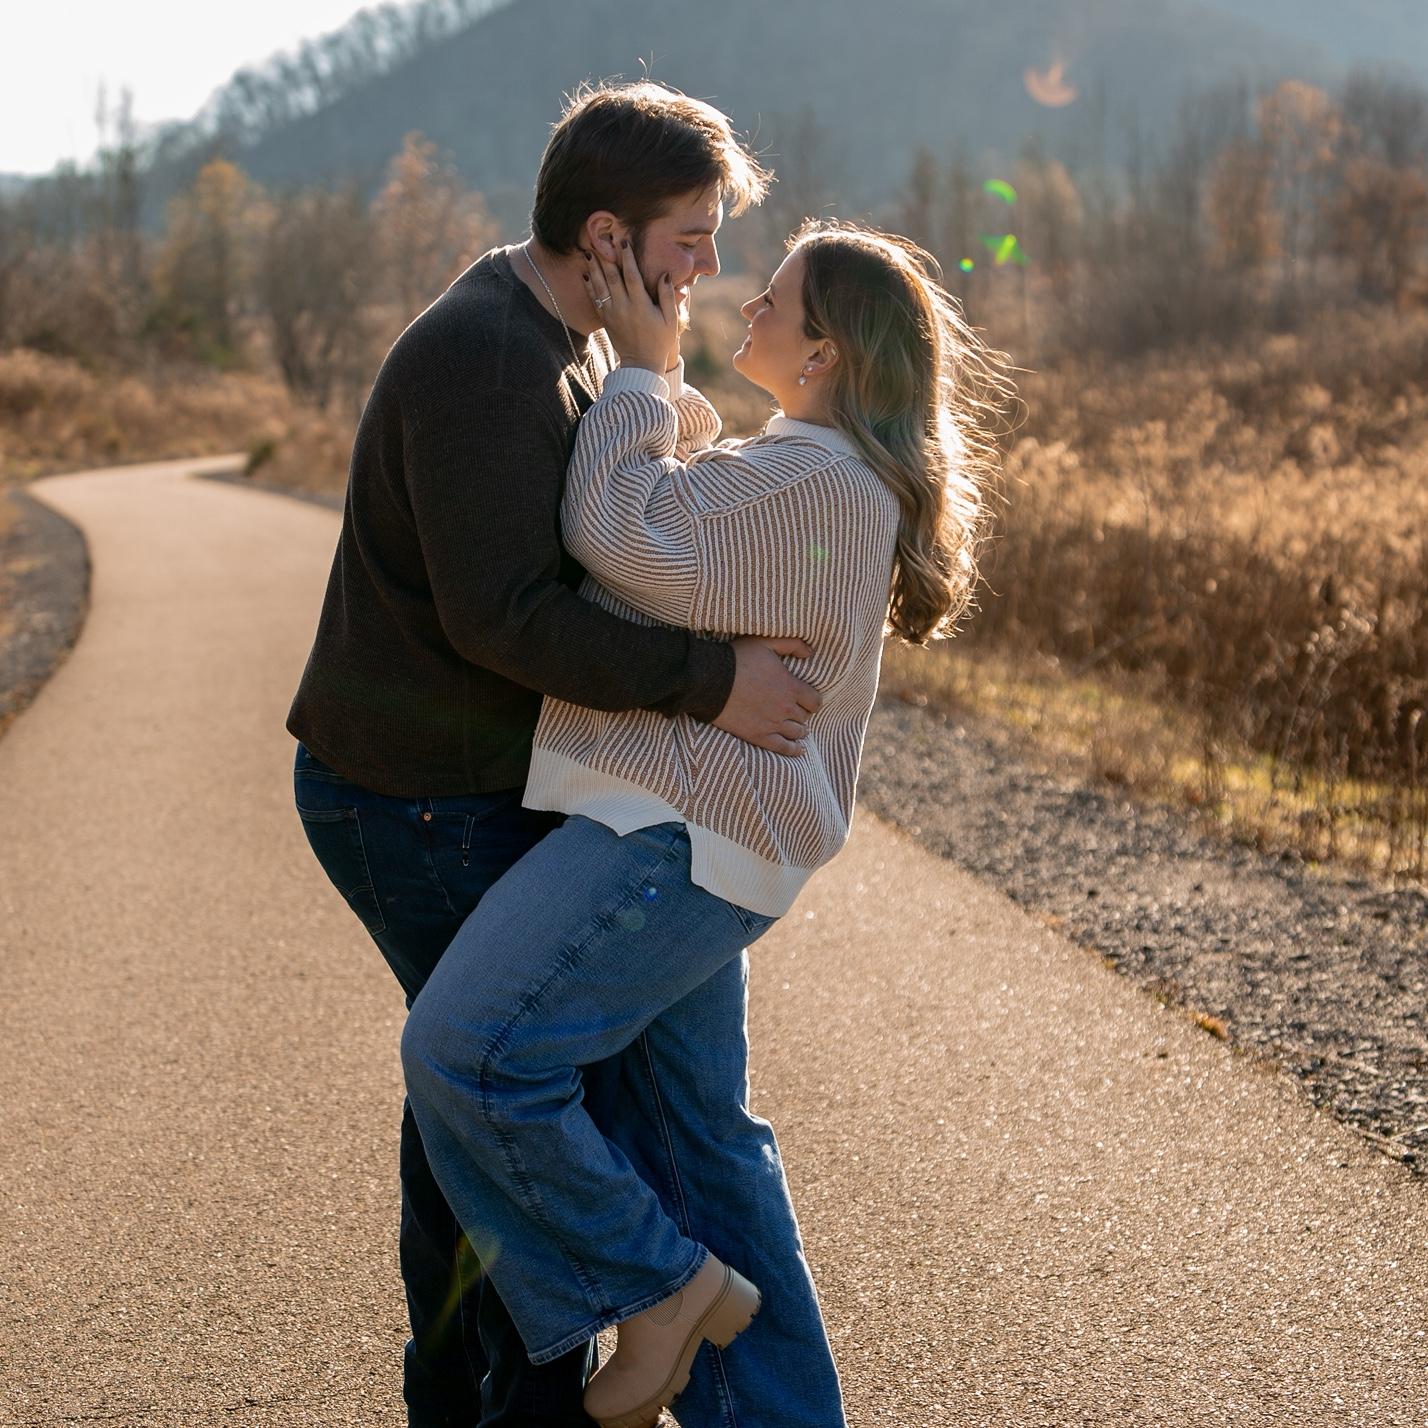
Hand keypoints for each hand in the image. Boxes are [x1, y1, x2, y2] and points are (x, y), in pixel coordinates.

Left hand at [586, 241, 678, 373]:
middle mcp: (623, 307)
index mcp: (640, 306)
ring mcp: (612, 314)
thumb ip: (668, 297)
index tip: (623, 242)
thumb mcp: (671, 320)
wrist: (641, 365)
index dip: (627, 258)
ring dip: (593, 268)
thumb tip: (664, 275)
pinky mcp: (605, 320)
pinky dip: (589, 286)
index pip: (632, 276)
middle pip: (612, 277)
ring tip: (588, 251)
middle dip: (606, 257)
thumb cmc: (660, 341)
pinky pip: (595, 300)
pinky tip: (585, 274)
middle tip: (601, 239)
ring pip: (600, 286)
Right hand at [712, 637, 822, 755]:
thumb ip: (792, 644)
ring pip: (796, 733)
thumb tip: (810, 652)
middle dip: (802, 714)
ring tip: (798, 729)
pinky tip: (799, 750)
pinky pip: (782, 748)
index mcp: (790, 687)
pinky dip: (793, 750)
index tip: (808, 700)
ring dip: (799, 730)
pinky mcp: (758, 736)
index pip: (814, 701)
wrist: (710, 681)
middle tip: (797, 712)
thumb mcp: (766, 642)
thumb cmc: (737, 659)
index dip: (813, 701)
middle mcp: (785, 708)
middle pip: (804, 717)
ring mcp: (772, 724)